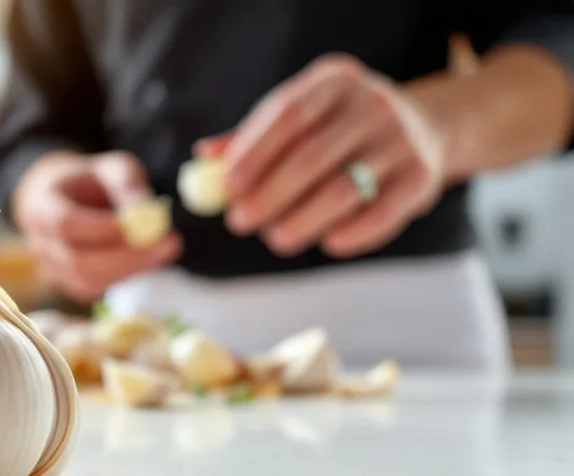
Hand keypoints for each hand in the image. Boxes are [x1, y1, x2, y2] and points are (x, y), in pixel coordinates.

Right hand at [13, 151, 181, 301]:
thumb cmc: (94, 182)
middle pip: (76, 260)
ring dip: (131, 267)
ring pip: (89, 280)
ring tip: (165, 247)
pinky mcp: (71, 285)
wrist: (73, 201)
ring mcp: (53, 268)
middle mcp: (40, 242)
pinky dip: (127, 275)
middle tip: (169, 242)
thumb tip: (149, 212)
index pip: (66, 224)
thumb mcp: (112, 169)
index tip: (139, 223)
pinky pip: (98, 287)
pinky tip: (148, 257)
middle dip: (125, 255)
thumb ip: (128, 185)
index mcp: (41, 206)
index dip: (101, 228)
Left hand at [197, 54, 447, 257]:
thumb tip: (203, 159)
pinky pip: (379, 215)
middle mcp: (373, 103)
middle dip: (269, 196)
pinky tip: (326, 242)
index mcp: (335, 80)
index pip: (288, 114)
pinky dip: (348, 234)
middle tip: (240, 222)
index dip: (254, 153)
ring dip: (301, 222)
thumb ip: (252, 137)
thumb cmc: (339, 127)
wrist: (424, 129)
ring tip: (276, 238)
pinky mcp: (422, 178)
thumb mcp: (301, 115)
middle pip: (311, 157)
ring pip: (342, 191)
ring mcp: (402, 140)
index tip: (228, 188)